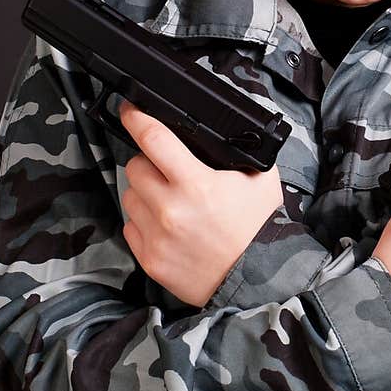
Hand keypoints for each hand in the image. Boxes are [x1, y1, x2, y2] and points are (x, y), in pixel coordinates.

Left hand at [117, 99, 283, 306]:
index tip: (130, 110)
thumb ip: (241, 148)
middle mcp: (171, 209)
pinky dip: (144, 222)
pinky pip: (130, 227)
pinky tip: (167, 226)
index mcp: (197, 184)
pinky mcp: (149, 260)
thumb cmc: (259, 228)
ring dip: (144, 193)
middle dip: (149, 163)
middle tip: (168, 171)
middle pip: (135, 166)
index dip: (136, 118)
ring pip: (129, 196)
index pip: (153, 138)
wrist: (257, 280)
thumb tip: (224, 126)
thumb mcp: (261, 178)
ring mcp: (157, 236)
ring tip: (170, 202)